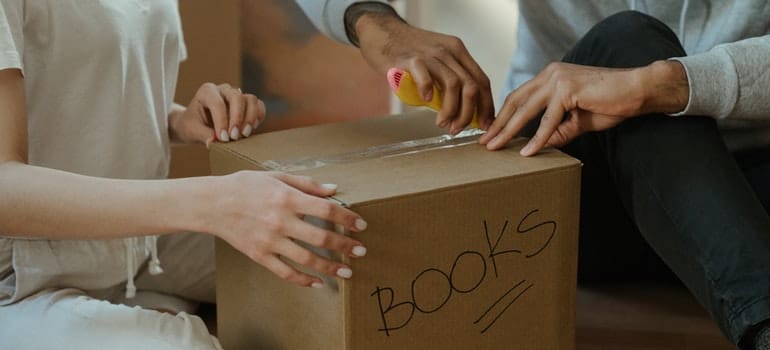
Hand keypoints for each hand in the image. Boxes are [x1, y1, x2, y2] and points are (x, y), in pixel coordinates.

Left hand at [169, 83, 265, 146]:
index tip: (223, 139)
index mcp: (207, 91)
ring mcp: (237, 95)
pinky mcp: (246, 104)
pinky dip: (258, 117)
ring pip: (251, 100)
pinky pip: (258, 105)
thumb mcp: (192, 131)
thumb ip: (203, 135)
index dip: (222, 122)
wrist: (196, 124)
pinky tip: (251, 128)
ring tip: (244, 134)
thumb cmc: (192, 125)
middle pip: (238, 97)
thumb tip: (213, 142)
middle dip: (237, 118)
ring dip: (250, 118)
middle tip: (234, 137)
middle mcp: (223, 90)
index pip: (218, 104)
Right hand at [208, 171, 367, 287]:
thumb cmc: (245, 186)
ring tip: (347, 272)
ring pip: (307, 259)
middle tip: (361, 251)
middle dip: (345, 246)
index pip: (326, 210)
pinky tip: (317, 282)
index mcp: (286, 198)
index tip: (361, 225)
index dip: (347, 218)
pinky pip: (285, 272)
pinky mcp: (259, 255)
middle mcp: (280, 221)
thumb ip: (307, 184)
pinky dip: (303, 279)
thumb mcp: (276, 176)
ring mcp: (270, 241)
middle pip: (321, 237)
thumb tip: (334, 190)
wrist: (212, 204)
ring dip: (330, 267)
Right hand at [355, 13, 493, 133]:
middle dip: (469, 113)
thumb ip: (448, 80)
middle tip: (458, 128)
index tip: (484, 124)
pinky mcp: (410, 58)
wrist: (382, 33)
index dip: (486, 106)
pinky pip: (425, 76)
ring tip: (442, 123)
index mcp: (458, 52)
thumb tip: (463, 112)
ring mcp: (430, 54)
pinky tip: (425, 100)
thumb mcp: (436, 61)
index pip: (482, 81)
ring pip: (453, 85)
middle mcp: (448, 51)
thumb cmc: (408, 52)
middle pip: (471, 86)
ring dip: (451, 110)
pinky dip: (428, 91)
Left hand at [479, 61, 688, 154]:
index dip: (503, 115)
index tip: (491, 132)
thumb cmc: (612, 102)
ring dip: (508, 130)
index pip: (519, 97)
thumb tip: (540, 145)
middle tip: (484, 142)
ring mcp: (558, 79)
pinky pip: (548, 120)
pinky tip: (527, 152)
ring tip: (496, 147)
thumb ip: (558, 130)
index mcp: (550, 77)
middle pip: (515, 101)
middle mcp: (550, 74)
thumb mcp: (577, 120)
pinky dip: (537, 138)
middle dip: (498, 123)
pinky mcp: (568, 90)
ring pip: (526, 110)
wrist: (638, 91)